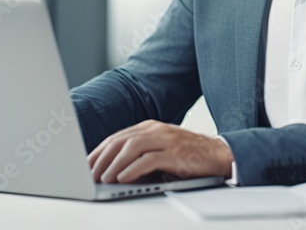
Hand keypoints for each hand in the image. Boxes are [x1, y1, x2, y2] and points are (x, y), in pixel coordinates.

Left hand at [87, 120, 232, 182]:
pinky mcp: (175, 153)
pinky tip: (122, 178)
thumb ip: (140, 152)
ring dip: (114, 164)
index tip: (87, 165)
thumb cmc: (188, 155)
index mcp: (150, 127)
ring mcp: (166, 140)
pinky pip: (148, 160)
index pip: (117, 137)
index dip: (99, 151)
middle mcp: (156, 130)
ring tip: (103, 178)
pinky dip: (132, 169)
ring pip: (131, 148)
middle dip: (102, 158)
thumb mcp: (161, 148)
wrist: (218, 154)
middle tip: (90, 174)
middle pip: (120, 141)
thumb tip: (113, 168)